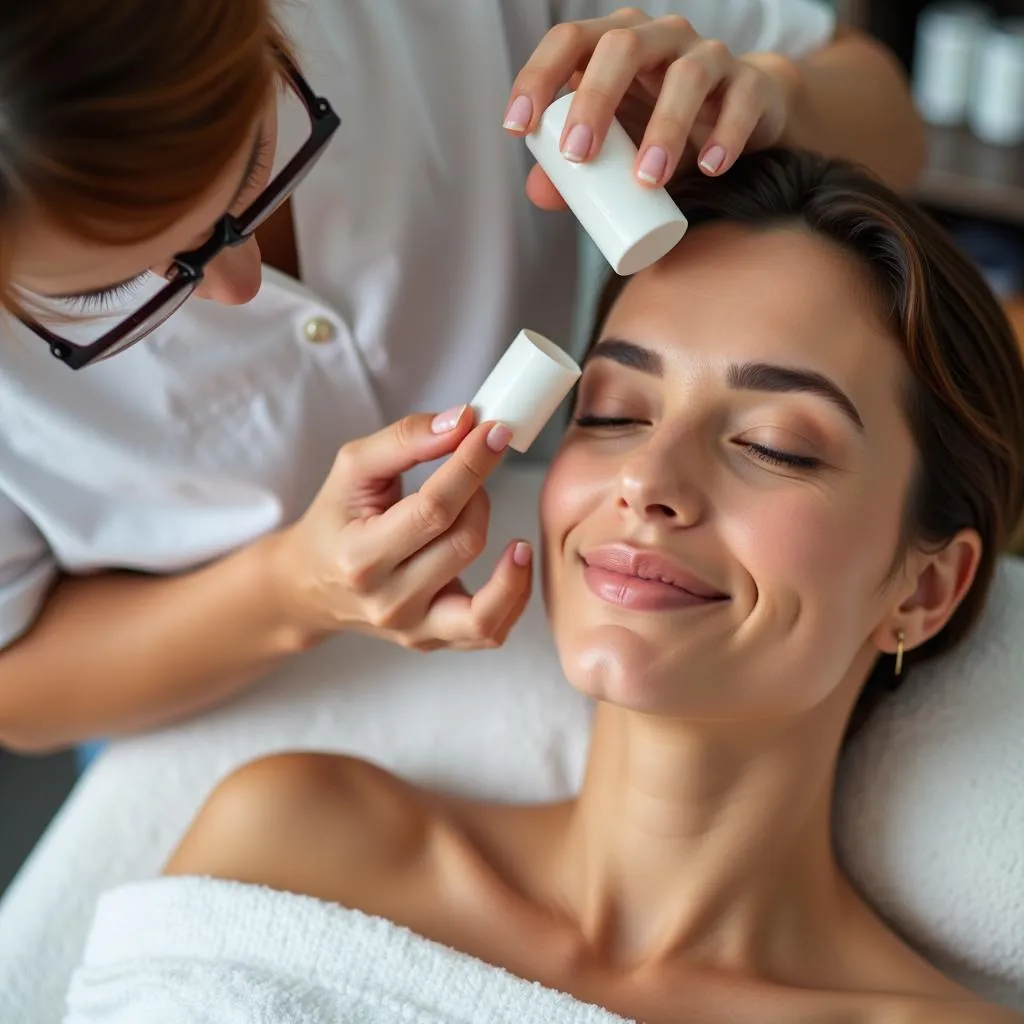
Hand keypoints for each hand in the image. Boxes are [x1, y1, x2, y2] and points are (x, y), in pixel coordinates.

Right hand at [268, 407, 532, 651]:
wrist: (311, 585)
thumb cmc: (336, 520)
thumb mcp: (353, 468)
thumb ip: (406, 438)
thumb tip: (464, 421)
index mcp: (361, 557)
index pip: (433, 509)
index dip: (471, 466)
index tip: (495, 432)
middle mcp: (388, 602)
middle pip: (463, 542)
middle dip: (478, 492)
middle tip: (470, 467)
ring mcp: (413, 629)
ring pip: (486, 596)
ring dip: (499, 539)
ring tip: (485, 508)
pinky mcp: (434, 641)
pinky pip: (490, 630)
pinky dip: (514, 593)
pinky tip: (516, 558)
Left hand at [502, 7, 791, 209]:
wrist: (740, 119)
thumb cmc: (659, 128)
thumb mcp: (615, 147)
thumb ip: (575, 170)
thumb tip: (539, 193)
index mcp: (614, 43)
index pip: (568, 40)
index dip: (538, 76)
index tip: (518, 126)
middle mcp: (658, 38)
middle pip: (621, 46)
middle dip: (595, 99)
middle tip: (579, 155)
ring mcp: (707, 56)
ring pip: (686, 75)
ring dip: (664, 128)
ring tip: (648, 179)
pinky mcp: (749, 84)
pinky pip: (740, 100)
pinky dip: (725, 135)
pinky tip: (709, 167)